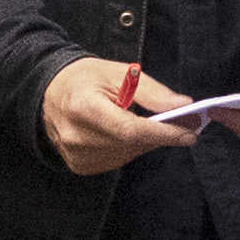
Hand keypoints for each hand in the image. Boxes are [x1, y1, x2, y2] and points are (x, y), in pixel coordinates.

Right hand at [41, 54, 197, 176]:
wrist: (50, 92)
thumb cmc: (86, 79)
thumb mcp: (120, 73)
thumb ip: (152, 92)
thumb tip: (183, 106)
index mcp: (83, 107)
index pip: (130, 129)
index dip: (162, 133)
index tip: (190, 133)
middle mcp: (76, 136)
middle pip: (131, 144)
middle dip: (161, 136)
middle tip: (186, 125)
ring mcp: (76, 155)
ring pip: (128, 155)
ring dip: (145, 142)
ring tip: (148, 123)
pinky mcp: (79, 166)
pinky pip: (117, 161)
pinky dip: (129, 148)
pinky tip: (125, 132)